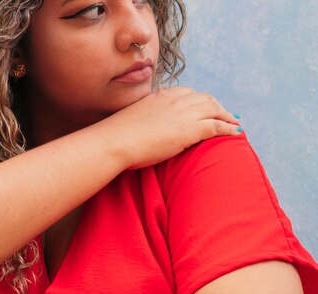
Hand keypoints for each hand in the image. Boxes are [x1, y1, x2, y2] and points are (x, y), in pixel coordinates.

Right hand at [105, 86, 241, 169]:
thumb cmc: (116, 136)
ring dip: (227, 115)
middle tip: (225, 114)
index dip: (199, 100)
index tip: (205, 106)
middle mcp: (174, 100)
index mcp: (160, 96)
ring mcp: (183, 114)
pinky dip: (229, 128)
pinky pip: (217, 126)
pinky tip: (236, 133)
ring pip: (214, 109)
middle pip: (204, 99)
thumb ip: (142, 118)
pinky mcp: (190, 130)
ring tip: (234, 122)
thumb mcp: (131, 119)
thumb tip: (139, 127)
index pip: (187, 93)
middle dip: (217, 106)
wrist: (114, 142)